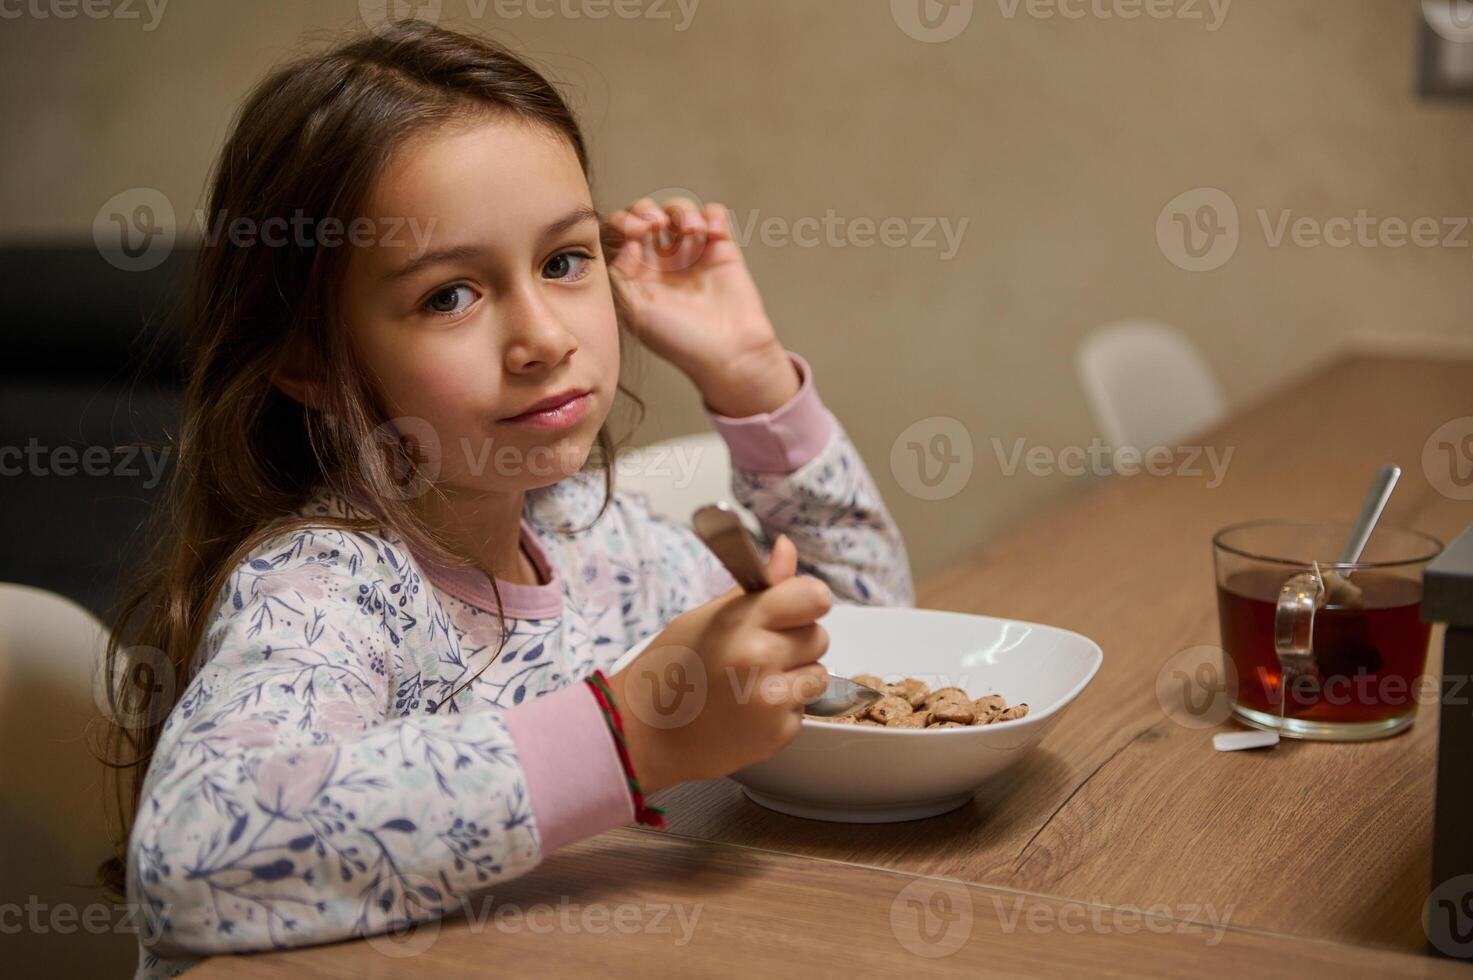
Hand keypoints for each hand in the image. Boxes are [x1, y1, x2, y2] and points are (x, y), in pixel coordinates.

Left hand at [604, 196, 799, 416]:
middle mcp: (661, 261)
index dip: (623, 222)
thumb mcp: (635, 311)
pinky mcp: (722, 249)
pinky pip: (714, 215)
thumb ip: (621, 272)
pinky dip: (712, 216)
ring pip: (678, 210)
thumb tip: (626, 241)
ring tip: (692, 231)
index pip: (620, 233)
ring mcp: (692, 253)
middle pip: (645, 213)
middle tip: (655, 224)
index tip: (635, 232)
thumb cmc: (681, 340)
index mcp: (636, 274)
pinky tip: (712, 235)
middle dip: (646, 210)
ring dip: (680, 211)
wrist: (729, 353)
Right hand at [604, 535, 831, 793]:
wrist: (648, 735)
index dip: (806, 601)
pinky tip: (751, 709)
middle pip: (819, 636)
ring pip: (818, 674)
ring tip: (755, 682)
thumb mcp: (707, 617)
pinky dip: (784, 708)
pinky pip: (804, 708)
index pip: (814, 597)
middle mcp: (760, 659)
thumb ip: (757, 587)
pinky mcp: (779, 734)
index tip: (792, 609)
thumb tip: (788, 549)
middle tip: (758, 652)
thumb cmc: (671, 668)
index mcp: (741, 622)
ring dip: (796, 676)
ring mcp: (771, 701)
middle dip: (796, 641)